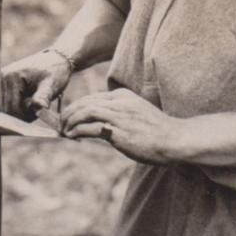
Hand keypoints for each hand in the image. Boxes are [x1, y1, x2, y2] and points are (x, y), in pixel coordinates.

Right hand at [0, 50, 72, 119]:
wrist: (55, 60)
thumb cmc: (54, 72)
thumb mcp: (51, 84)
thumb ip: (42, 97)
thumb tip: (39, 107)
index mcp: (10, 77)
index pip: (12, 109)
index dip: (27, 115)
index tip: (40, 109)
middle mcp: (1, 78)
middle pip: (7, 110)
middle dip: (24, 113)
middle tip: (39, 106)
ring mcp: (0, 81)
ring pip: (7, 108)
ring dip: (21, 111)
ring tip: (35, 103)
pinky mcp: (3, 85)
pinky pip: (8, 103)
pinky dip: (19, 106)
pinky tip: (29, 101)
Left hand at [60, 88, 175, 164]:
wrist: (175, 139)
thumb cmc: (159, 131)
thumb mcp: (138, 114)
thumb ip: (121, 115)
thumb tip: (104, 126)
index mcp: (124, 96)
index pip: (93, 98)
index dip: (78, 107)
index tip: (70, 117)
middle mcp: (119, 102)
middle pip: (85, 102)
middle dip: (69, 112)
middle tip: (61, 123)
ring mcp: (118, 116)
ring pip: (84, 112)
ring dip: (70, 121)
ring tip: (64, 130)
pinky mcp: (117, 131)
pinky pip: (89, 127)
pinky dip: (76, 131)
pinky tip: (72, 136)